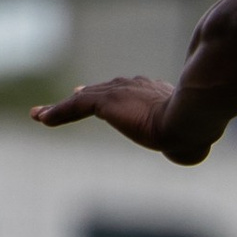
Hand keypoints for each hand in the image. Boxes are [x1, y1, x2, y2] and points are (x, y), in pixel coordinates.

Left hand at [30, 75, 212, 162]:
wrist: (187, 119)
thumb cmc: (195, 132)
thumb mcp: (192, 135)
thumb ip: (188, 140)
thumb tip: (194, 151)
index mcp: (154, 92)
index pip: (128, 91)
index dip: (111, 95)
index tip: (99, 96)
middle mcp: (135, 86)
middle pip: (103, 90)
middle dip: (86, 95)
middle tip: (72, 96)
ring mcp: (120, 91)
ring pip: (84, 99)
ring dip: (62, 108)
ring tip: (42, 114)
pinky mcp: (106, 101)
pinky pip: (75, 107)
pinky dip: (57, 112)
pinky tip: (41, 118)